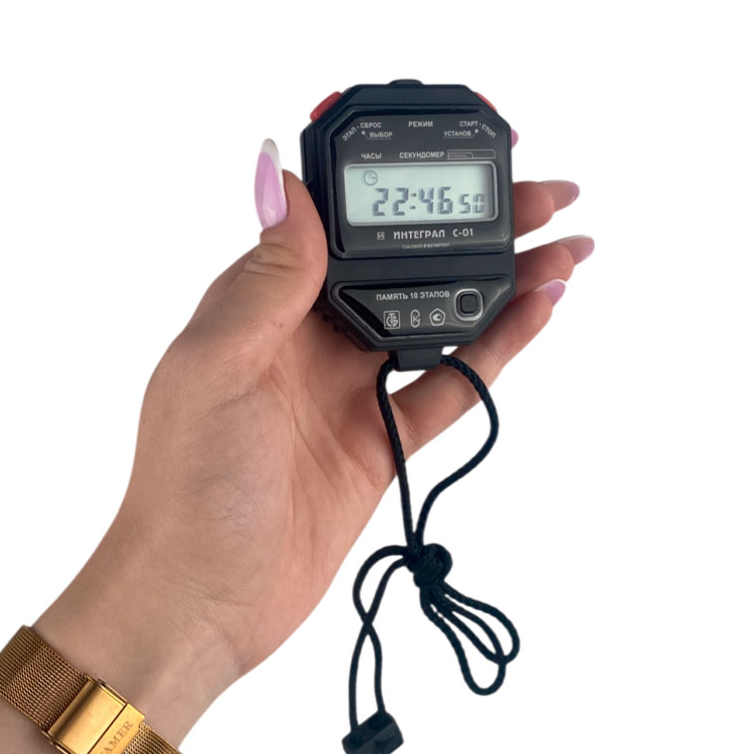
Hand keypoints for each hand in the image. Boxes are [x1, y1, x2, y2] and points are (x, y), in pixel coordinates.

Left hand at [38, 146, 592, 719]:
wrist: (204, 598)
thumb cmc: (188, 486)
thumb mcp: (217, 367)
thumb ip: (265, 279)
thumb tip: (282, 177)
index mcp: (266, 304)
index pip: (346, 223)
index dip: (404, 186)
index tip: (463, 155)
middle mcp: (313, 337)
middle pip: (409, 265)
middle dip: (479, 227)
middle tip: (548, 196)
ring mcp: (352, 387)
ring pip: (441, 319)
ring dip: (503, 284)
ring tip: (566, 252)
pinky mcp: (383, 438)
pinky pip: (449, 384)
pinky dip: (495, 352)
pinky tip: (537, 316)